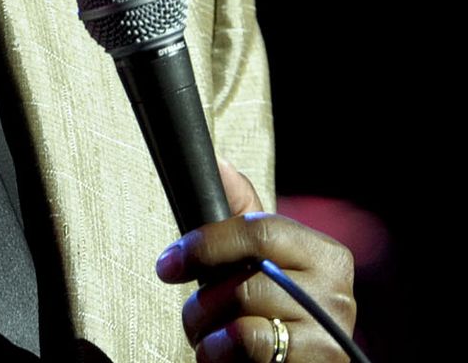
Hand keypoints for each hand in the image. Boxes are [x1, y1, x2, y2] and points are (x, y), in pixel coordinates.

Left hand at [155, 158, 357, 361]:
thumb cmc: (269, 311)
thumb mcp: (258, 261)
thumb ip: (241, 215)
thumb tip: (219, 163)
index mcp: (325, 254)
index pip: (258, 231)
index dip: (204, 245)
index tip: (167, 265)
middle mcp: (338, 292)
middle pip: (241, 283)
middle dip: (201, 304)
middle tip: (195, 315)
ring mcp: (331, 333)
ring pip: (240, 319)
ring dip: (207, 331)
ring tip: (211, 337)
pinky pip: (247, 348)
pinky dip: (219, 353)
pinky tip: (223, 355)